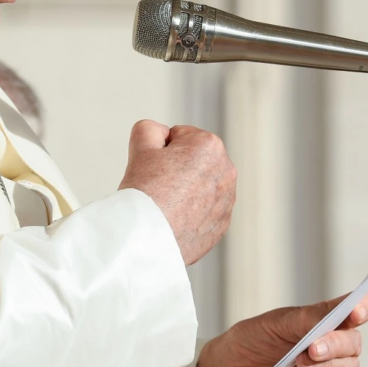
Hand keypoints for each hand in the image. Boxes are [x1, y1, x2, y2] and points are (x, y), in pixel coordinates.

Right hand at [118, 120, 236, 264]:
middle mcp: (227, 171)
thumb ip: (151, 128)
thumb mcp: (141, 144)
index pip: (179, 137)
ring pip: (199, 186)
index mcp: (211, 146)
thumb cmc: (145, 193)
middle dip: (176, 169)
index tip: (154, 168)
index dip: (160, 151)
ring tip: (166, 204)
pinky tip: (174, 219)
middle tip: (158, 186)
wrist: (146, 239)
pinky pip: (203, 211)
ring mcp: (227, 201)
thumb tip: (163, 134)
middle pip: (192, 161)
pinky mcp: (222, 225)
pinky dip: (190, 213)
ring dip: (185, 190)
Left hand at [197, 293, 367, 366]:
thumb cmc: (256, 339)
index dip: (364, 307)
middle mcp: (335, 341)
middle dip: (335, 345)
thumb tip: (335, 313)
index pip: (360, 308)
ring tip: (299, 364)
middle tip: (311, 349)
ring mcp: (331, 364)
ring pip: (349, 366)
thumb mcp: (278, 323)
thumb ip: (308, 318)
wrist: (234, 364)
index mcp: (328, 318)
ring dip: (328, 366)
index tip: (355, 312)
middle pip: (354, 343)